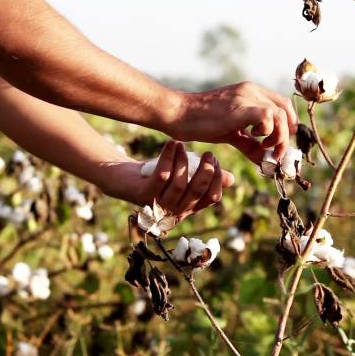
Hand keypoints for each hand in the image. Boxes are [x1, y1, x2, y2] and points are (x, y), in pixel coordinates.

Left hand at [101, 141, 233, 220]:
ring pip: (179, 184)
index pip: (211, 198)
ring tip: (183, 145)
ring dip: (184, 162)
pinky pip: (162, 175)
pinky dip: (169, 158)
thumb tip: (230, 179)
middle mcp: (174, 210)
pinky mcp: (144, 194)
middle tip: (207, 153)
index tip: (214, 160)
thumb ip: (205, 178)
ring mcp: (158, 204)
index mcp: (188, 207)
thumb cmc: (157, 177)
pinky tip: (172, 145)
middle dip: (205, 171)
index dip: (216, 179)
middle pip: (196, 192)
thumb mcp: (184, 177)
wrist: (124, 179)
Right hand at [167, 81, 297, 161]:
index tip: (281, 142)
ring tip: (266, 149)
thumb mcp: (231, 133)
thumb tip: (264, 160)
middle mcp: (251, 91)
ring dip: (279, 137)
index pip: (282, 103)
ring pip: (280, 114)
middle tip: (277, 151)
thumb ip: (249, 144)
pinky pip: (268, 116)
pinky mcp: (240, 108)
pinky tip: (254, 138)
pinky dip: (268, 132)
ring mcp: (246, 97)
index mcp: (250, 92)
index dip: (288, 123)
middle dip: (287, 134)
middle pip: (286, 109)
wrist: (178, 114)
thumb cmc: (200, 122)